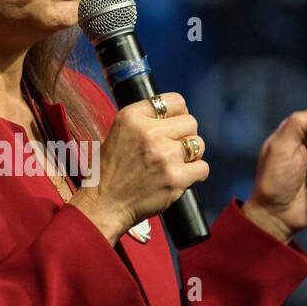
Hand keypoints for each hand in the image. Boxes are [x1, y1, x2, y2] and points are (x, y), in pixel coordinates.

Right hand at [69, 92, 209, 244]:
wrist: (104, 204)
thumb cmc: (110, 170)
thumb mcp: (119, 132)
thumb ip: (144, 120)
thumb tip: (176, 115)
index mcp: (132, 117)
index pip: (175, 101)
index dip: (178, 114)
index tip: (173, 125)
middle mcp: (149, 132)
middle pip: (191, 122)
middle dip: (185, 135)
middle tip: (172, 149)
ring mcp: (164, 156)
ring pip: (198, 144)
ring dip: (191, 155)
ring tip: (175, 164)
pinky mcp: (175, 178)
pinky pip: (202, 168)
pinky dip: (195, 174)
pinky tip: (181, 177)